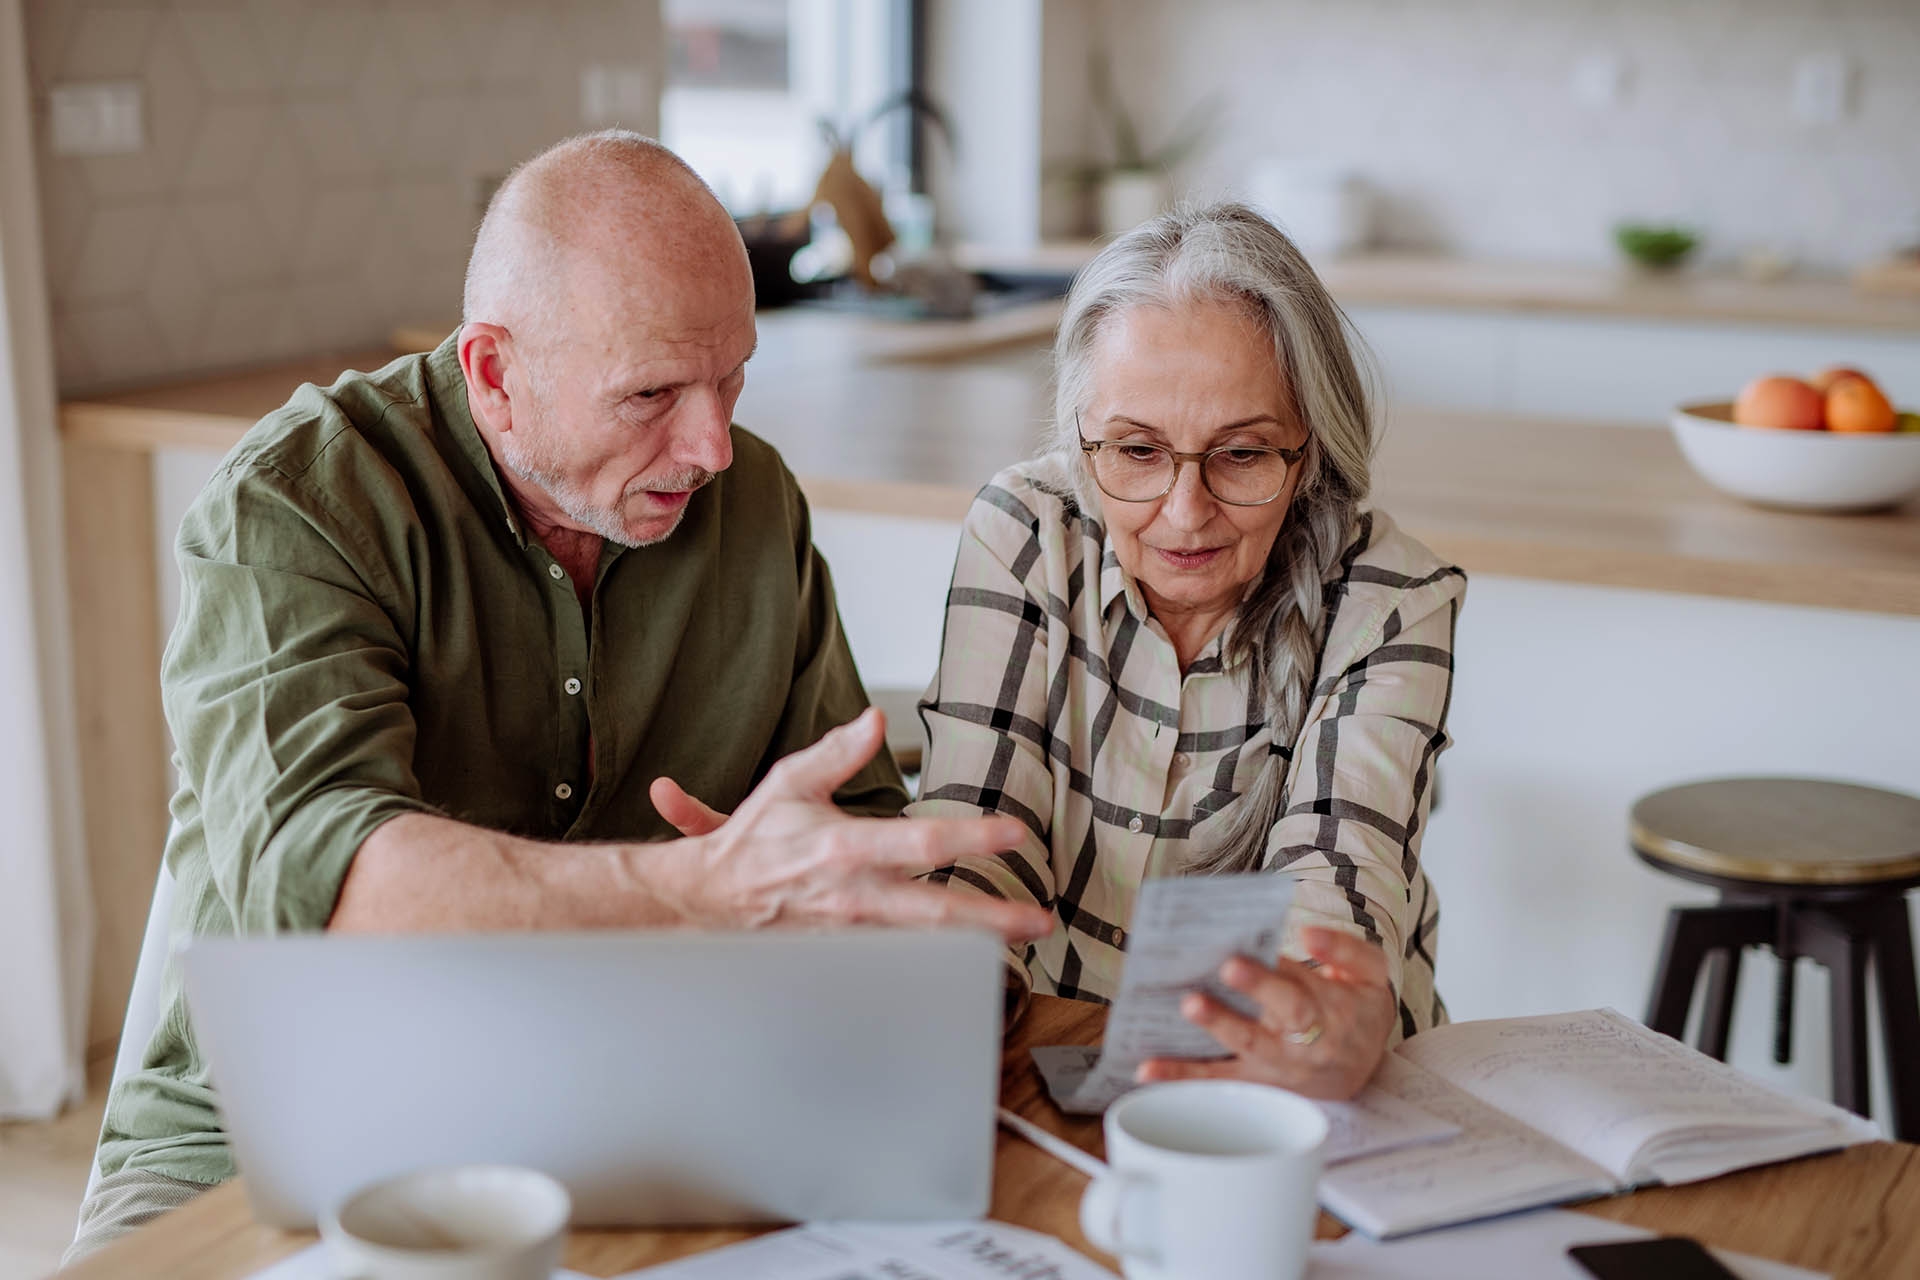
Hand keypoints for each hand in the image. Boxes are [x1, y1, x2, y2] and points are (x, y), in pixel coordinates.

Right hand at [649, 708, 1053, 942]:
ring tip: (1020, 936)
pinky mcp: (845, 955)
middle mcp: (853, 896)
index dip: (972, 838)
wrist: (708, 898)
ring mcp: (851, 934)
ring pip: (924, 947)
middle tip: (1040, 919)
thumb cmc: (754, 839)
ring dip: (974, 945)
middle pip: (936, 914)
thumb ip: (838, 753)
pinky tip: (969, 958)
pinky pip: (898, 961)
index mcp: (844, 848)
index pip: (921, 844)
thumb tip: (874, 720)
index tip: (1016, 833)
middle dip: (993, 919)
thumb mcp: (791, 783)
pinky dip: (936, 962)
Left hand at [1135, 926, 1395, 1099]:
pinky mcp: (1257, 1083)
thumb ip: (1344, 949)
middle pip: (1269, 1028)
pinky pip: (1219, 1084)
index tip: (1234, 960)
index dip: (1265, 979)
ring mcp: (1276, 1067)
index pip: (1295, 993)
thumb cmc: (1359, 1007)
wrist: (1367, 1065)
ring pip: (1239, 1058)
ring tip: (1170, 1030)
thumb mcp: (1370, 972)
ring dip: (1201, 1049)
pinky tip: (1145, 1070)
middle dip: (1235, 1010)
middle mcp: (1301, 1043)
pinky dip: (1183, 1078)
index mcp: (1328, 1010)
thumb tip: (1309, 931)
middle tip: (1201, 990)